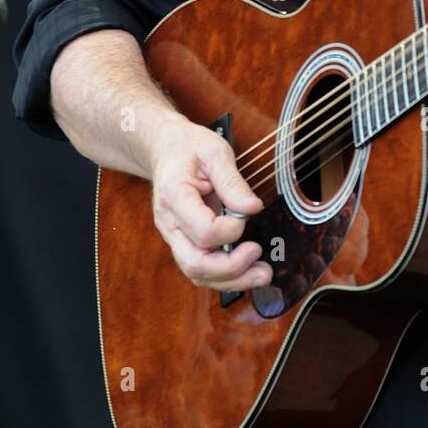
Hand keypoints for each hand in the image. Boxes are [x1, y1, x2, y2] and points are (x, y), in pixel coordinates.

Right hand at [147, 117, 273, 291]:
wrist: (165, 148)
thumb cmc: (189, 147)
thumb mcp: (215, 152)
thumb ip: (233, 182)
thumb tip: (253, 209)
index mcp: (175, 196)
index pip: (203, 230)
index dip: (231, 230)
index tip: (248, 215)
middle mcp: (169, 223)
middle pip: (195, 263)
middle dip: (232, 269)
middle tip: (261, 260)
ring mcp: (173, 235)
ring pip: (196, 272)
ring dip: (231, 280)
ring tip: (262, 274)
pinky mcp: (182, 241)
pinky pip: (199, 267)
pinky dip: (223, 275)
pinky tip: (246, 271)